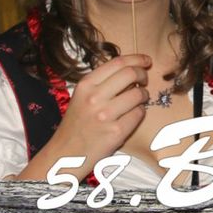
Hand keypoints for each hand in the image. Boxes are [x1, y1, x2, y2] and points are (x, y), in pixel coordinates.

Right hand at [20, 54, 151, 178]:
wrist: (66, 154)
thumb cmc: (77, 123)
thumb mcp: (82, 96)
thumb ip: (103, 82)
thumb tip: (132, 69)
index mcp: (86, 84)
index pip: (118, 62)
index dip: (137, 59)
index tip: (146, 61)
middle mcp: (94, 97)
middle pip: (131, 74)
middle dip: (143, 74)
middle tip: (144, 80)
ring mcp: (105, 115)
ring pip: (138, 94)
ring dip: (143, 95)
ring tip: (138, 100)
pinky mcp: (116, 131)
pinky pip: (139, 113)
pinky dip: (140, 112)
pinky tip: (132, 115)